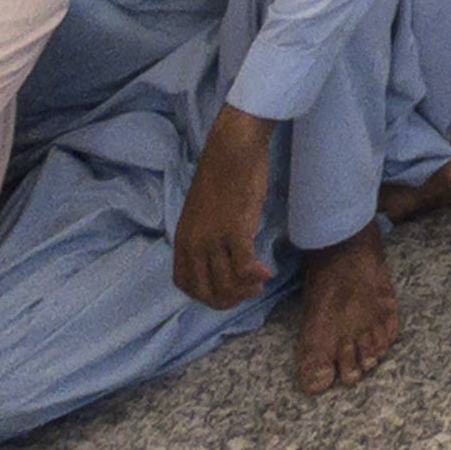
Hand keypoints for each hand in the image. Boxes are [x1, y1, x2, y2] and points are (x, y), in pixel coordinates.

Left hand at [172, 107, 273, 310]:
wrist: (231, 149)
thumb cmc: (221, 174)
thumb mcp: (201, 211)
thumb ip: (204, 234)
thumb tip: (218, 253)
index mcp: (183, 239)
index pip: (185, 283)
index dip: (206, 295)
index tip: (226, 289)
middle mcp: (194, 244)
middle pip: (206, 291)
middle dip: (228, 299)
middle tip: (248, 290)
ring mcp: (213, 239)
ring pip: (226, 284)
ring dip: (246, 289)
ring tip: (260, 281)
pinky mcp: (235, 231)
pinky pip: (244, 268)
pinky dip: (256, 275)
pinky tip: (267, 271)